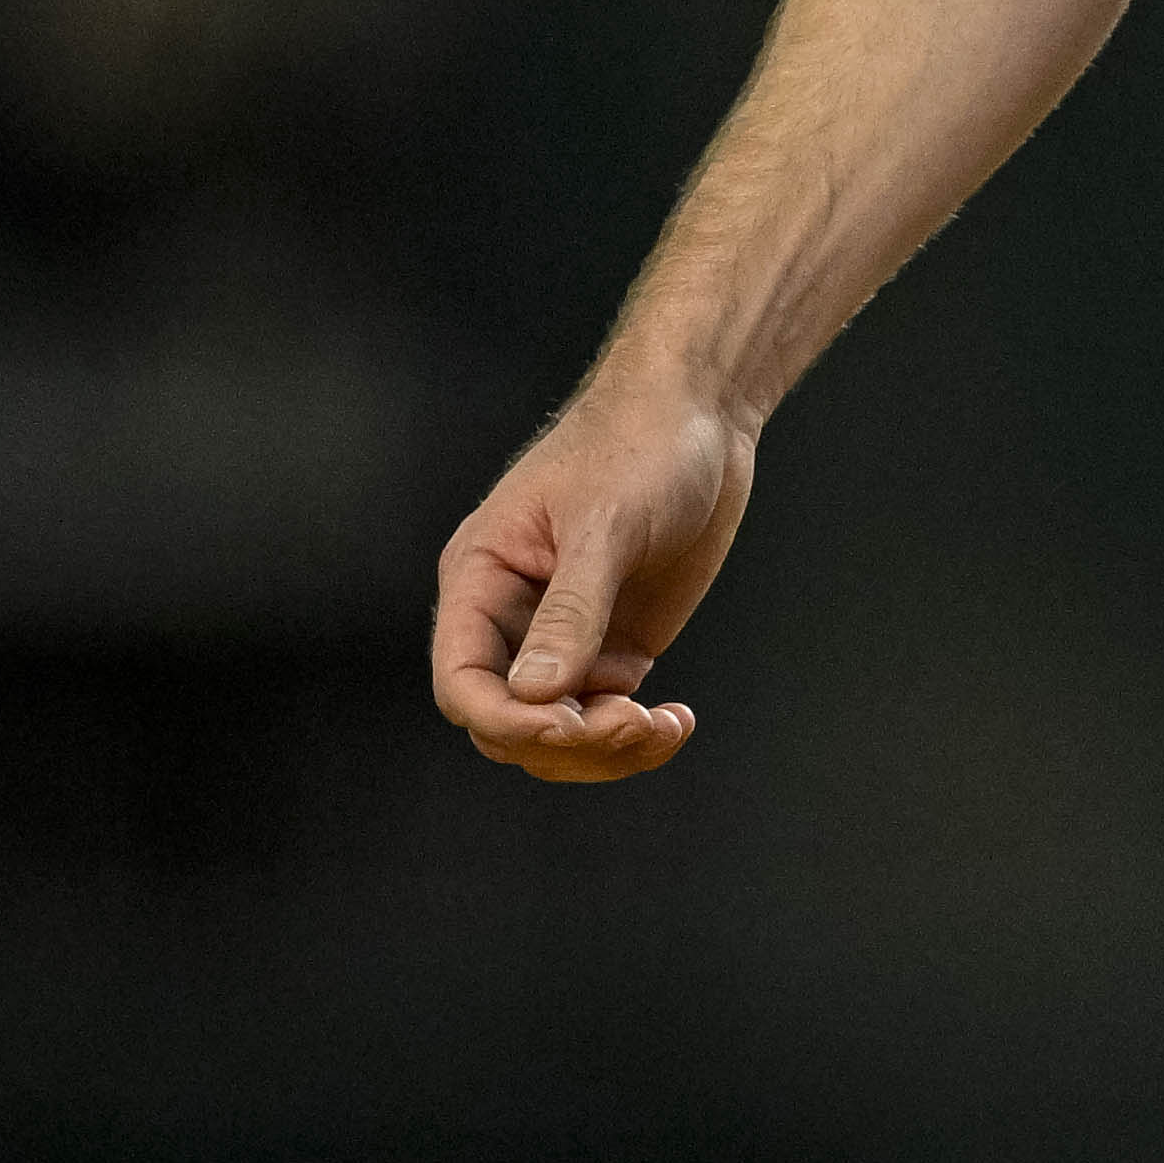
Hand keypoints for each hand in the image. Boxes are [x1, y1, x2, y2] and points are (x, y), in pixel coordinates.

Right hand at [429, 377, 757, 781]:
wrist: (701, 413)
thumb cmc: (639, 443)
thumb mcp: (604, 523)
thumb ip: (572, 609)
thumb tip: (537, 694)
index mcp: (481, 579)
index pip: (462, 681)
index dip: (503, 719)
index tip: (566, 728)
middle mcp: (512, 618)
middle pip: (508, 722)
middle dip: (566, 741)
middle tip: (633, 724)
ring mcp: (565, 637)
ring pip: (558, 731)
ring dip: (605, 749)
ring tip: (664, 727)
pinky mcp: (614, 644)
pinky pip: (606, 714)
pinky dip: (635, 735)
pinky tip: (677, 722)